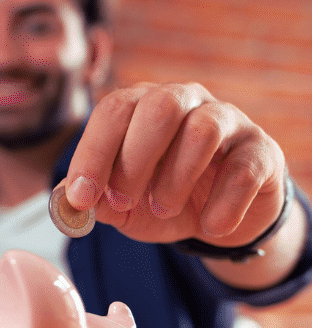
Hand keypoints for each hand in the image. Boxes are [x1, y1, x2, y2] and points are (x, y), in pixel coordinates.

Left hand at [62, 82, 286, 247]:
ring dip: (175, 178)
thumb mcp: (121, 206)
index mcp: (142, 107)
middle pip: (159, 107)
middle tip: (122, 202)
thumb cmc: (161, 199)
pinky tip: (209, 225)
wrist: (218, 218)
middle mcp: (185, 102)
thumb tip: (67, 201)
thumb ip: (94, 201)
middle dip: (133, 160)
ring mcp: (228, 121)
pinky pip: (244, 168)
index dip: (93, 153)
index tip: (81, 196)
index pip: (114, 110)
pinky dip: (223, 203)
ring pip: (203, 129)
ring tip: (162, 209)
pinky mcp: (261, 150)